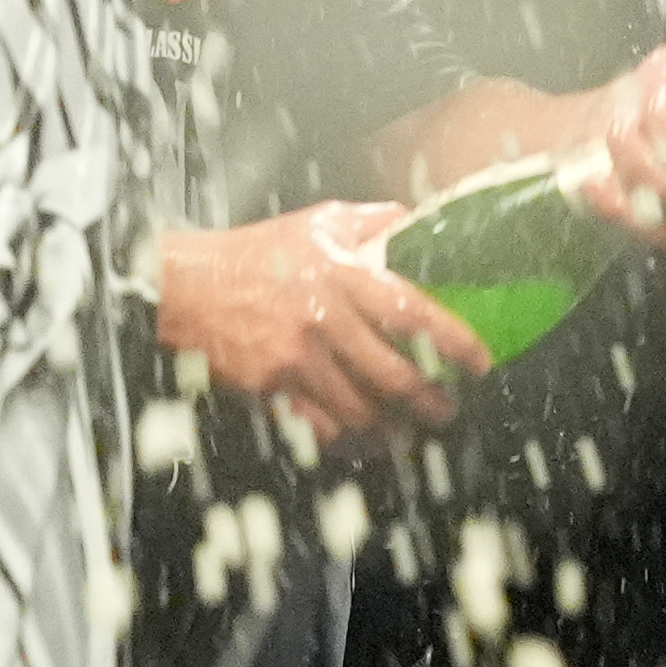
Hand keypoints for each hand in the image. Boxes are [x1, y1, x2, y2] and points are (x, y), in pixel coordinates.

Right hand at [159, 201, 487, 438]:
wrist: (186, 286)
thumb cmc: (257, 253)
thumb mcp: (318, 222)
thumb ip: (373, 222)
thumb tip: (418, 224)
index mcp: (342, 274)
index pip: (411, 312)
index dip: (452, 342)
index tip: (479, 362)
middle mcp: (323, 318)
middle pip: (393, 374)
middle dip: (430, 402)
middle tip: (448, 411)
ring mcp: (296, 358)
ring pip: (360, 411)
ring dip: (393, 431)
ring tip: (410, 436)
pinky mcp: (272, 388)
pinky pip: (320, 428)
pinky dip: (347, 443)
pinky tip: (362, 445)